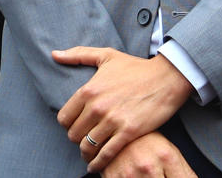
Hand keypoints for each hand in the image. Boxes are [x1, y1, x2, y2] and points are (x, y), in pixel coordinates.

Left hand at [54, 47, 192, 171]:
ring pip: (88, 145)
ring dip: (86, 152)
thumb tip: (54, 55)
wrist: (166, 78)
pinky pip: (108, 153)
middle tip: (82, 140)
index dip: (67, 125)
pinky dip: (99, 163)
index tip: (73, 126)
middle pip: (74, 134)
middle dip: (76, 139)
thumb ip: (77, 55)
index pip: (64, 117)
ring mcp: (113, 121)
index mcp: (88, 90)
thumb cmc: (136, 67)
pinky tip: (95, 166)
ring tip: (88, 155)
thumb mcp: (105, 55)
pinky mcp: (129, 132)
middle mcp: (97, 107)